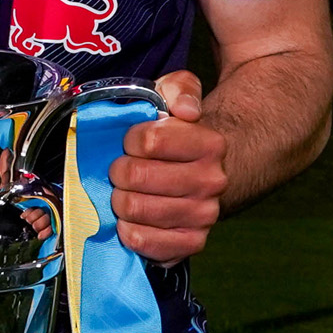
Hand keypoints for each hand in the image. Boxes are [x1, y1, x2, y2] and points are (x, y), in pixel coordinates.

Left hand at [111, 71, 226, 262]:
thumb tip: (185, 110)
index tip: (132, 142)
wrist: (204, 173)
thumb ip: (179, 89)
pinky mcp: (192, 243)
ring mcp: (204, 215)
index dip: (130, 140)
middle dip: (119, 171)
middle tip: (123, 170)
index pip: (148, 142)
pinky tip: (131, 220)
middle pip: (135, 177)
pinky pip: (145, 242)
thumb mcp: (180, 95)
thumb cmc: (180, 134)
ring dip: (120, 200)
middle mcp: (213, 182)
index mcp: (211, 144)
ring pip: (135, 210)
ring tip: (126, 192)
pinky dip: (129, 232)